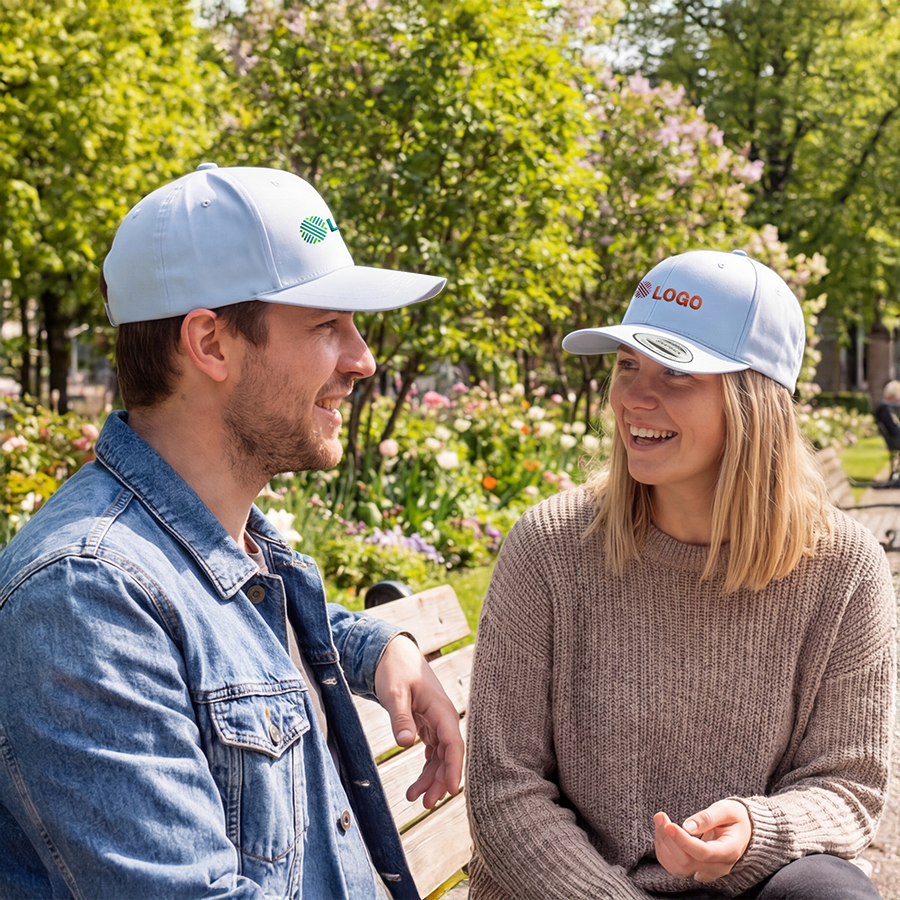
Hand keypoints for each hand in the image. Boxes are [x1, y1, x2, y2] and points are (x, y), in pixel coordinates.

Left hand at [374, 635, 464, 808]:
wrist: (391, 653)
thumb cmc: (395, 669)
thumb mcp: (394, 693)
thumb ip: (401, 718)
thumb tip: (407, 744)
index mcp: (441, 709)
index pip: (453, 743)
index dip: (453, 768)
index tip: (450, 791)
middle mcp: (443, 717)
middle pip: (448, 755)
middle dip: (440, 780)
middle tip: (426, 803)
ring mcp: (436, 721)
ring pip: (440, 756)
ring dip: (431, 778)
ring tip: (415, 798)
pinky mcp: (427, 724)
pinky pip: (432, 751)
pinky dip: (426, 768)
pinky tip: (417, 783)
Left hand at [654, 800, 751, 881]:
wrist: (743, 833)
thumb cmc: (736, 818)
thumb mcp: (727, 810)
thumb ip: (708, 818)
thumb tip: (687, 827)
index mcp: (730, 851)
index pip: (704, 853)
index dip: (683, 841)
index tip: (669, 825)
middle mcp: (718, 867)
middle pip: (687, 862)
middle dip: (669, 839)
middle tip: (660, 816)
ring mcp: (707, 872)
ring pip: (678, 868)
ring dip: (663, 845)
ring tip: (660, 820)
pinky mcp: (696, 870)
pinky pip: (675, 868)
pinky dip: (664, 851)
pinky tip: (662, 832)